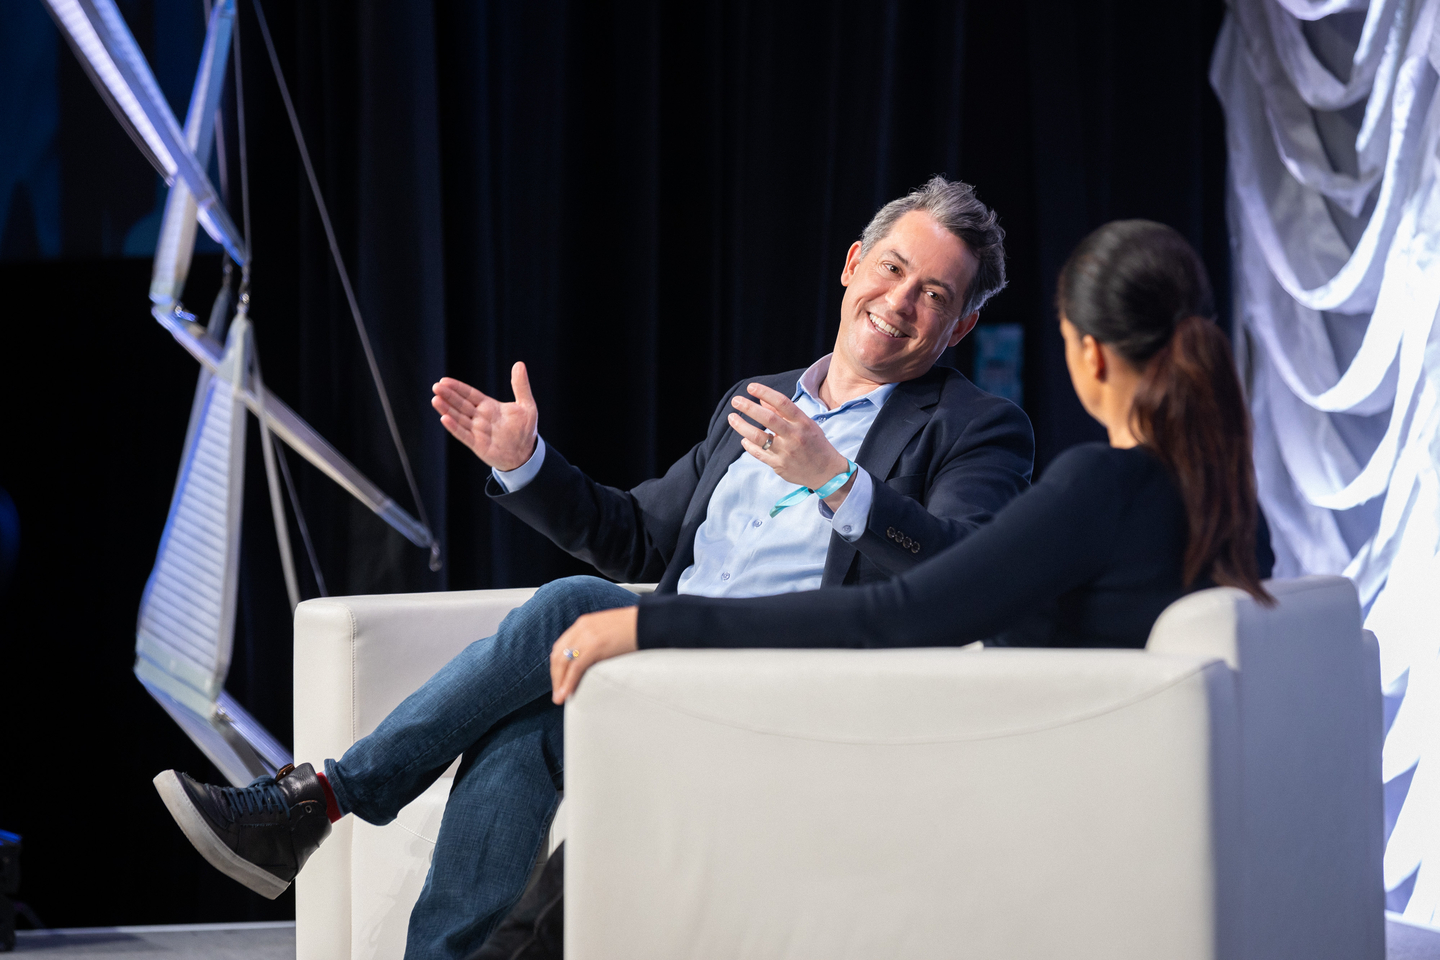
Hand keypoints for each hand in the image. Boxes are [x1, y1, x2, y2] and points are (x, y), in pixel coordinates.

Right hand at [432, 363, 538, 471]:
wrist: (526, 454)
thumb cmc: (525, 430)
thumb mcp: (526, 405)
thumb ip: (521, 386)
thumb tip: (519, 364)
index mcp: (489, 407)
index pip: (470, 395)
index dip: (457, 388)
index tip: (444, 380)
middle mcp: (480, 418)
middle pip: (461, 404)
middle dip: (448, 396)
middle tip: (436, 387)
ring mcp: (477, 431)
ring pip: (459, 418)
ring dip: (447, 409)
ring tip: (435, 399)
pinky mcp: (478, 445)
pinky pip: (464, 435)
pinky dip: (454, 427)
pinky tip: (445, 419)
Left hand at [550, 606, 638, 703]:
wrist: (648, 621)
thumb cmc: (635, 628)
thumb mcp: (609, 630)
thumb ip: (597, 640)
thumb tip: (593, 660)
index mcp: (584, 623)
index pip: (562, 645)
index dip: (558, 665)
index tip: (560, 679)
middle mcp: (581, 628)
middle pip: (558, 654)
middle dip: (556, 675)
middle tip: (558, 692)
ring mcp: (586, 636)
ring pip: (563, 662)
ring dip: (559, 682)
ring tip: (560, 697)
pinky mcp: (594, 646)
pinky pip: (575, 667)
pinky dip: (568, 682)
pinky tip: (567, 692)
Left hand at [728, 383, 854, 506]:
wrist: (826, 472)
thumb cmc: (815, 444)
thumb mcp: (805, 424)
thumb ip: (783, 412)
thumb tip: (761, 400)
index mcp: (803, 423)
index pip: (782, 403)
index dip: (765, 393)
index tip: (751, 387)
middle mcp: (794, 436)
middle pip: (768, 419)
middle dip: (749, 408)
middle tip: (736, 401)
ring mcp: (786, 452)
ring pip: (759, 437)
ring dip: (742, 426)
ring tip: (732, 418)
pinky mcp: (779, 466)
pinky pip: (759, 454)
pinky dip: (749, 445)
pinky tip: (743, 439)